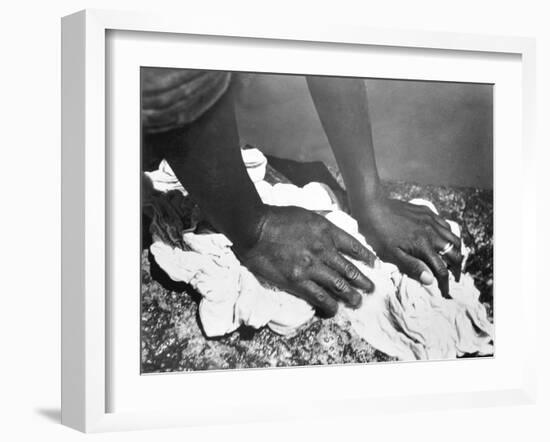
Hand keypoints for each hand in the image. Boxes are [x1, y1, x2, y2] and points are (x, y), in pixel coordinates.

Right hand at [235, 205, 375, 316]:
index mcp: (326, 231)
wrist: (255, 228)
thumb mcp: (305, 213)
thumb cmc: (276, 217)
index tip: (373, 264)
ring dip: (351, 295)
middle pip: (350, 269)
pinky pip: (319, 297)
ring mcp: (312, 267)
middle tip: (371, 289)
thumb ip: (320, 222)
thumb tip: (329, 227)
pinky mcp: (298, 281)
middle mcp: (324, 250)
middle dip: (363, 281)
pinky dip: (329, 305)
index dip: (366, 256)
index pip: (353, 245)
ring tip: (358, 302)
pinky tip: (334, 310)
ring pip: (339, 285)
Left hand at [356, 198, 461, 297]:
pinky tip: (444, 239)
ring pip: (454, 237)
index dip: (445, 283)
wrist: (372, 207)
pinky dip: (450, 234)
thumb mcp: (392, 254)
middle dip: (457, 267)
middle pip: (454, 253)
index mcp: (423, 246)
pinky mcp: (427, 212)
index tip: (445, 291)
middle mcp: (432, 233)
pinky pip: (445, 224)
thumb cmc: (379, 233)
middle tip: (454, 277)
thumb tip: (430, 280)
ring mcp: (431, 220)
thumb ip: (412, 267)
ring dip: (456, 251)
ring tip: (454, 260)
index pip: (442, 269)